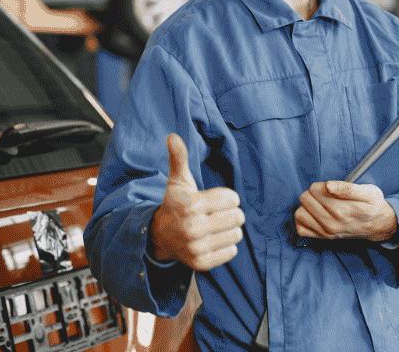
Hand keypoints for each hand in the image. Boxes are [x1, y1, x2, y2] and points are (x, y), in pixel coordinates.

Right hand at [150, 133, 244, 270]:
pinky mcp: (201, 263)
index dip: (227, 197)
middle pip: (238, 217)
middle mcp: (193, 227)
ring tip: (216, 226)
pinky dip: (226, 245)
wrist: (160, 237)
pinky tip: (213, 240)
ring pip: (237, 235)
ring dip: (230, 229)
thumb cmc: (175, 204)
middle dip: (231, 213)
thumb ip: (179, 157)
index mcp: (191, 204)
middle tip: (217, 214)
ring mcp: (197, 247)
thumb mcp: (177, 180)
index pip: (232, 199)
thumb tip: (172, 136)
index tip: (214, 200)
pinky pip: (231, 251)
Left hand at [294, 181, 397, 241]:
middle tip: (325, 195)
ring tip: (319, 204)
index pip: (315, 190)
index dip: (321, 184)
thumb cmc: (373, 206)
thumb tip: (328, 185)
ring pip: (300, 213)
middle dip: (313, 193)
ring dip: (306, 206)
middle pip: (305, 199)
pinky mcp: (323, 238)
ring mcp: (326, 232)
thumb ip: (347, 188)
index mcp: (342, 210)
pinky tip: (314, 214)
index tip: (330, 187)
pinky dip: (304, 220)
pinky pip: (301, 229)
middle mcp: (332, 223)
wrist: (379, 226)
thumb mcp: (369, 192)